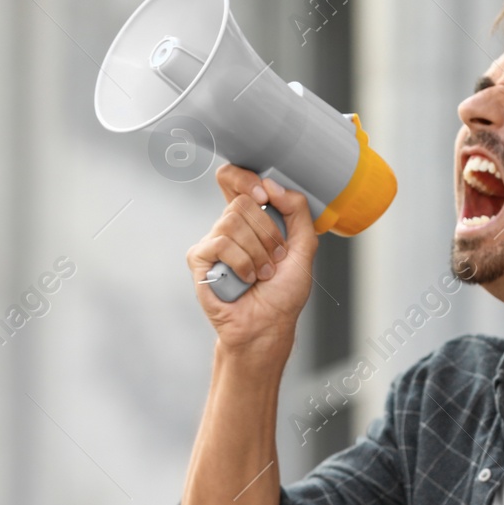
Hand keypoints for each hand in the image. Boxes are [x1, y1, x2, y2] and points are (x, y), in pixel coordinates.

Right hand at [185, 164, 316, 355]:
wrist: (268, 325)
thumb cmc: (283, 293)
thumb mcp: (304, 247)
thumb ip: (296, 211)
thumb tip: (271, 186)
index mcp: (250, 219)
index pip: (233, 179)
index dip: (245, 179)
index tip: (265, 196)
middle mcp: (228, 226)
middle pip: (241, 200)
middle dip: (267, 232)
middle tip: (274, 258)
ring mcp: (212, 241)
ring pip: (233, 221)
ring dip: (258, 252)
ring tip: (262, 273)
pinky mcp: (199, 258)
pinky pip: (221, 243)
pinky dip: (243, 263)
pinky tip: (246, 279)